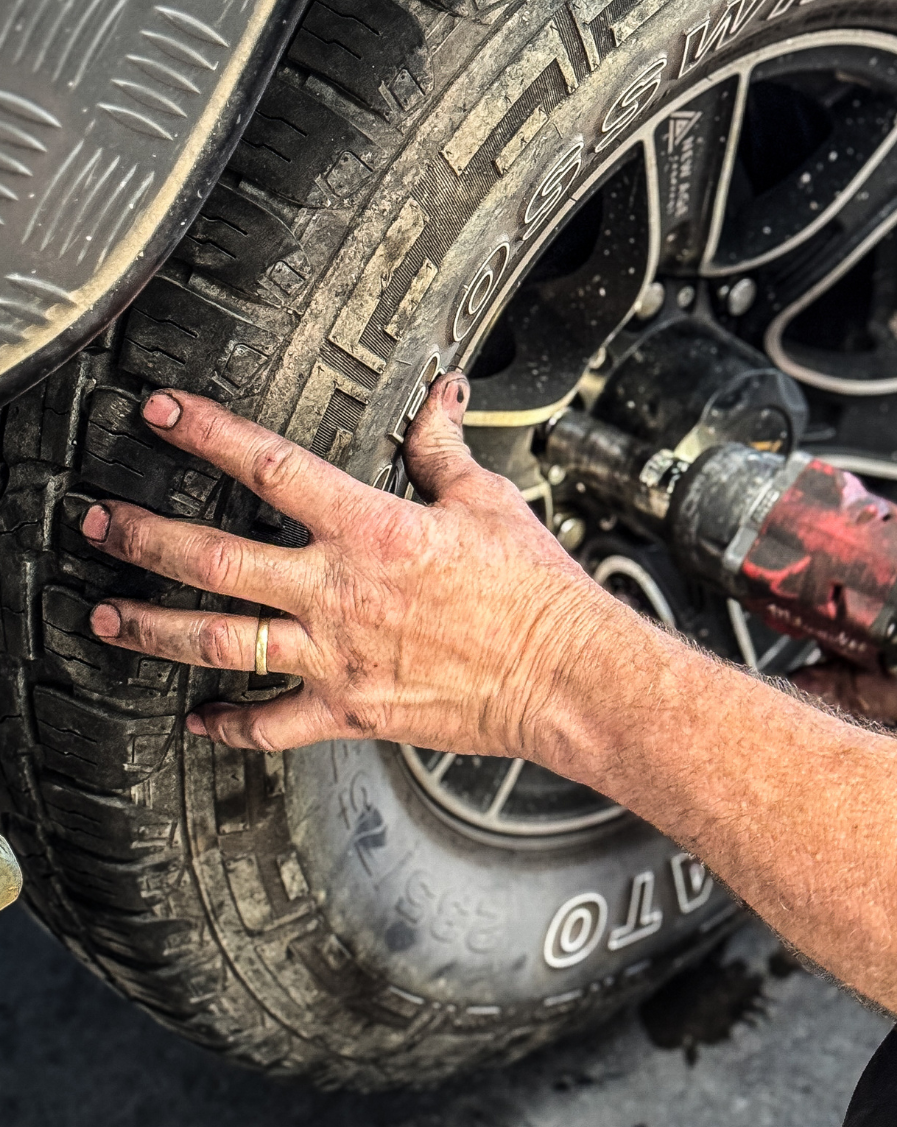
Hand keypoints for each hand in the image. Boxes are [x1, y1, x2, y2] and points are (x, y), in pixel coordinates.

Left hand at [81, 377, 613, 757]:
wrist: (564, 676)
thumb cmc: (534, 594)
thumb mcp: (487, 500)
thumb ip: (443, 447)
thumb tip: (438, 399)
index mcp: (373, 530)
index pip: (271, 467)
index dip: (208, 434)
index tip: (164, 414)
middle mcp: (340, 593)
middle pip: (218, 559)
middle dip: (148, 537)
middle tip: (103, 524)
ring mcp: (337, 657)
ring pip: (224, 643)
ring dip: (156, 629)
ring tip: (108, 617)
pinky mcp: (350, 711)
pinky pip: (274, 725)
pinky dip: (229, 727)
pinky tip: (198, 720)